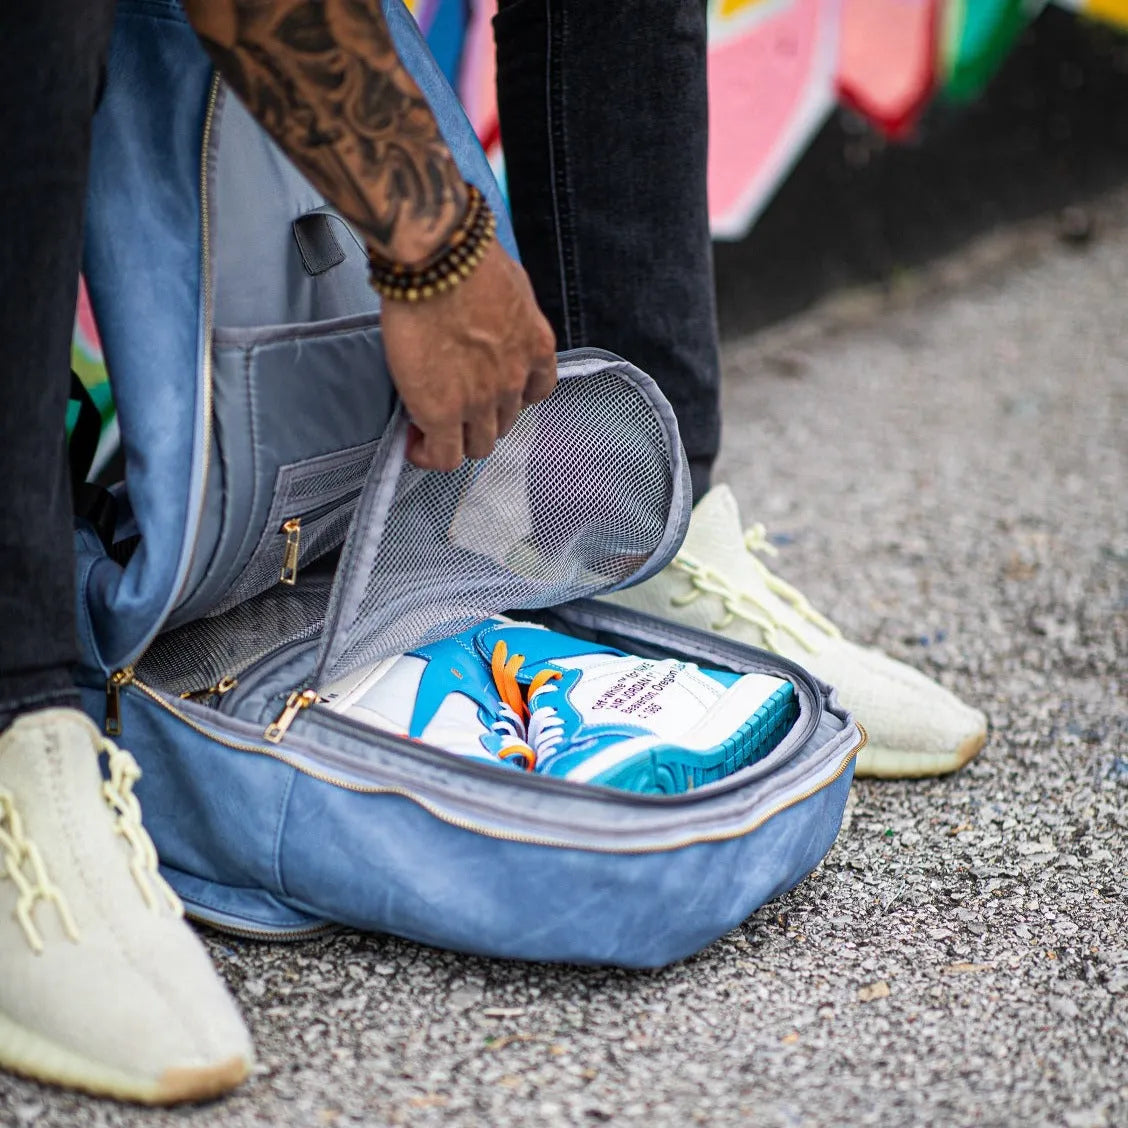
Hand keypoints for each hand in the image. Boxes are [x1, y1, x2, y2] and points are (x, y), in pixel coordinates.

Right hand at [380, 240, 557, 470]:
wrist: (439, 261)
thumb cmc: (467, 257)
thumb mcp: (510, 284)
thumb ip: (507, 313)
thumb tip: (487, 317)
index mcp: (537, 349)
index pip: (535, 393)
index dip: (510, 399)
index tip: (488, 395)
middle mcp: (516, 381)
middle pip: (505, 422)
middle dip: (480, 418)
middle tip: (450, 406)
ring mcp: (482, 401)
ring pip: (478, 444)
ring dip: (456, 437)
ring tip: (428, 424)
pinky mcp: (444, 412)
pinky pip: (445, 455)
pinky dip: (430, 455)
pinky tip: (414, 443)